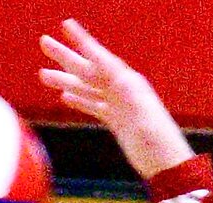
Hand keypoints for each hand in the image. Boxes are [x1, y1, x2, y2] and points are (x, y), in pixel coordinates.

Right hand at [39, 19, 193, 178]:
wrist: (169, 167)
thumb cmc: (160, 144)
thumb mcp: (144, 118)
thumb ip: (130, 97)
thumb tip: (118, 80)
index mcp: (129, 85)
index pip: (101, 58)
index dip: (83, 41)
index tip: (66, 25)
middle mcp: (123, 91)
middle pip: (89, 70)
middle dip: (66, 57)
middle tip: (43, 42)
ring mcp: (120, 106)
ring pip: (88, 88)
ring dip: (66, 80)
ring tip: (43, 75)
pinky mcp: (118, 122)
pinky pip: (95, 106)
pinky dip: (80, 100)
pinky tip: (65, 97)